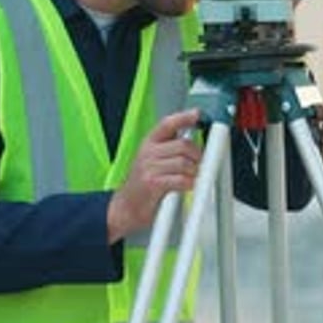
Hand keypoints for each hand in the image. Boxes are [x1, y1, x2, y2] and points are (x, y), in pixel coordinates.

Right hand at [107, 108, 201, 242]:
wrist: (123, 208)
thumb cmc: (140, 186)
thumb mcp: (150, 161)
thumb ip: (168, 150)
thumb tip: (192, 143)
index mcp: (148, 143)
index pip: (168, 124)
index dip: (184, 117)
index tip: (198, 114)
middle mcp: (148, 152)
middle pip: (183, 145)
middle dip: (197, 155)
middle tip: (199, 164)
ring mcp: (149, 167)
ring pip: (184, 162)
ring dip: (194, 172)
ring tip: (192, 177)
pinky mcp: (153, 183)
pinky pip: (181, 179)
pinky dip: (189, 183)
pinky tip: (187, 186)